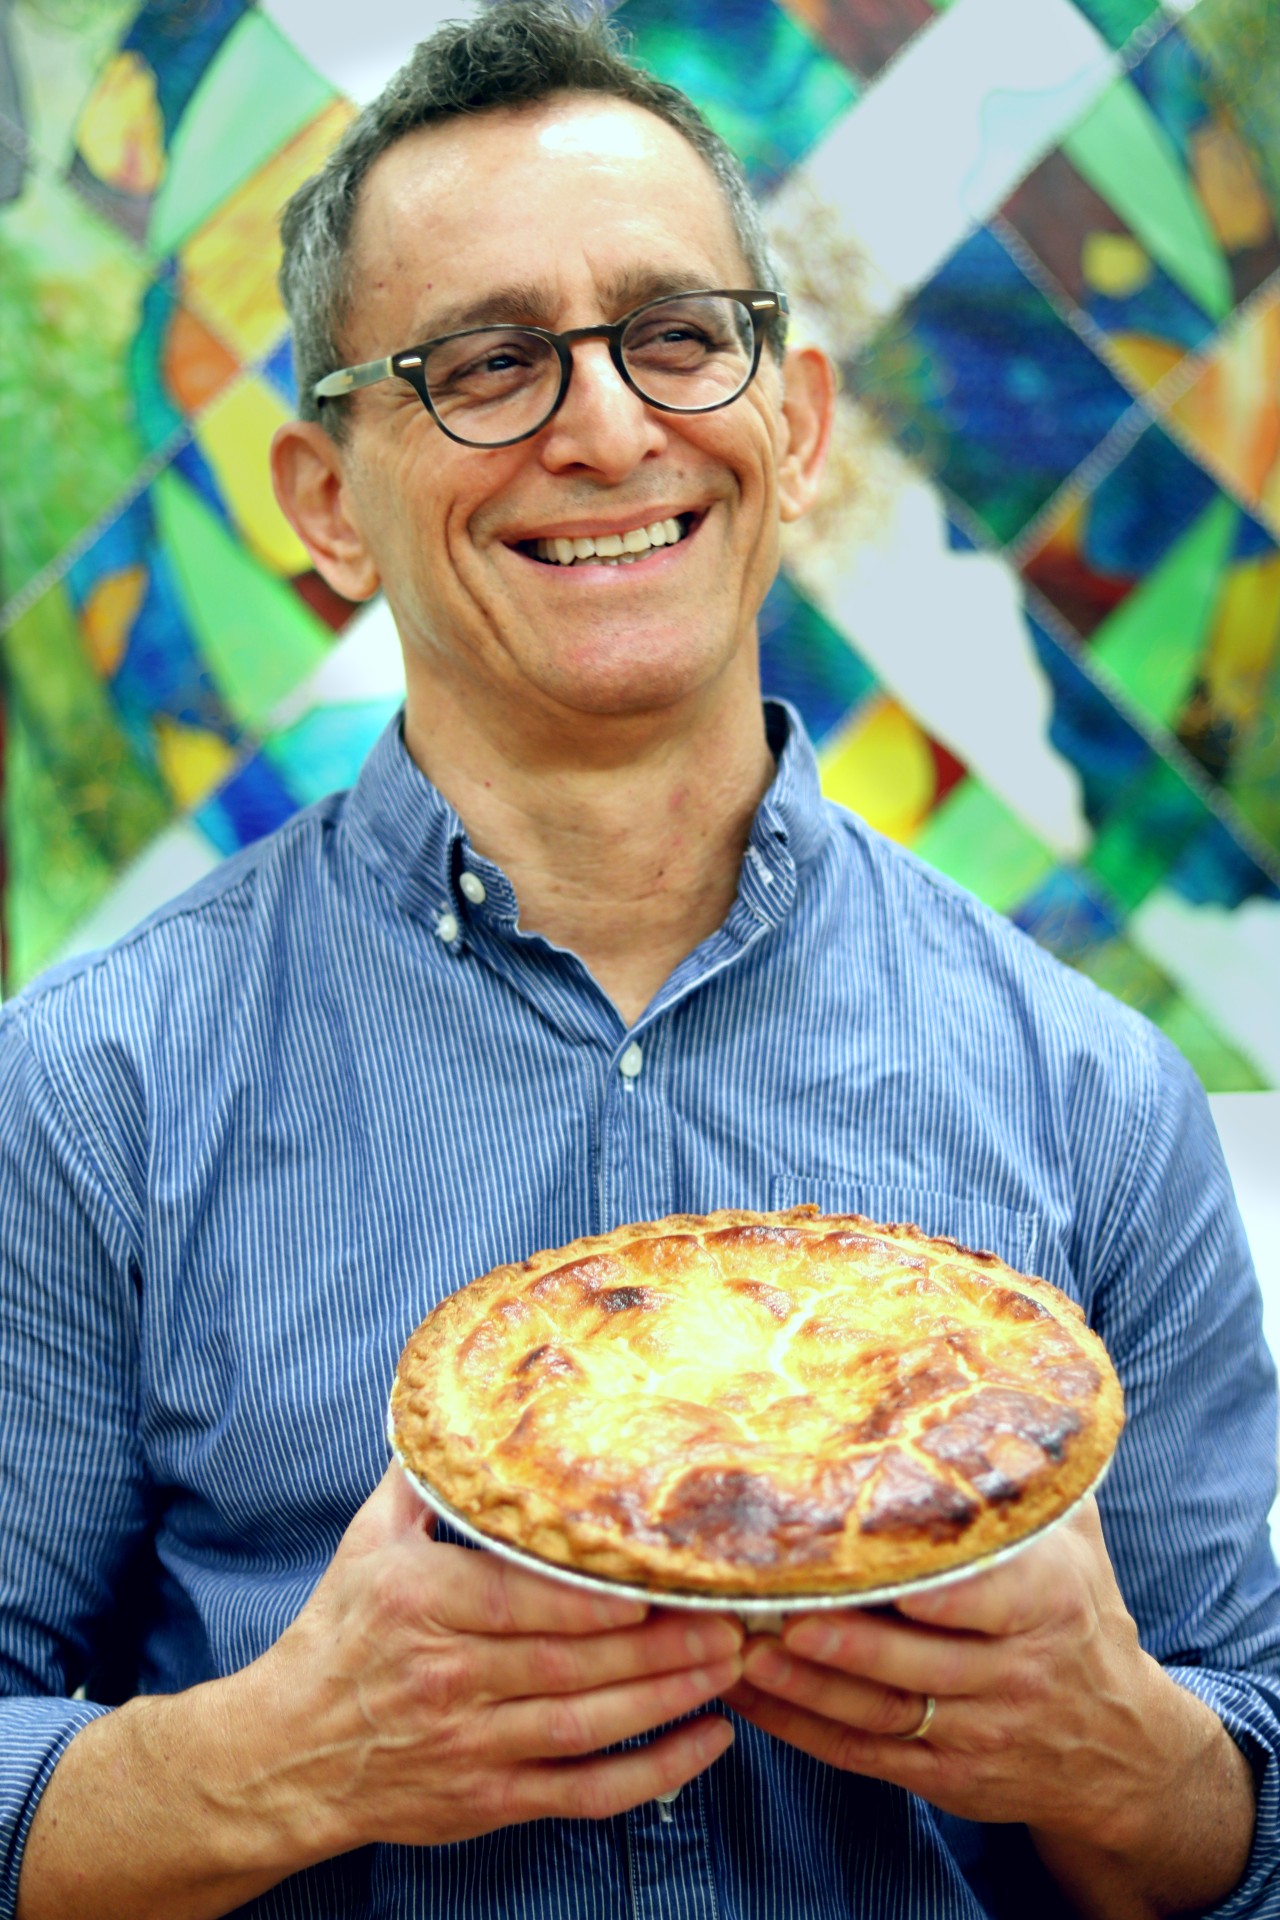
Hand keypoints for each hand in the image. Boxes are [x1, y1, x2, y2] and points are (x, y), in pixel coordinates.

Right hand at [248, 1465, 740, 1860]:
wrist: (283, 1754)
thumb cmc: (339, 1634)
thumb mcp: (367, 1543)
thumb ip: (423, 1478)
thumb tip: (465, 1403)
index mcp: (419, 1603)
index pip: (514, 1600)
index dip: (587, 1601)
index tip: (650, 1586)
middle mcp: (446, 1677)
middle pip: (568, 1663)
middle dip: (658, 1645)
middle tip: (730, 1619)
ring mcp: (471, 1745)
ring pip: (587, 1725)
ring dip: (668, 1698)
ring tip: (730, 1665)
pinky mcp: (488, 1801)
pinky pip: (584, 1793)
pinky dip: (652, 1774)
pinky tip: (707, 1743)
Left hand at [722, 1501, 1253, 1910]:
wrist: (1123, 1751)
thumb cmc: (1081, 1618)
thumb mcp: (1078, 1545)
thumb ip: (1034, 1476)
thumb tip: (1000, 1385)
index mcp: (1046, 1608)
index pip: (984, 1600)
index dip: (929, 1595)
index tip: (871, 1572)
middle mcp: (1014, 1675)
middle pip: (919, 1663)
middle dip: (845, 1642)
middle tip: (775, 1610)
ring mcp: (978, 1732)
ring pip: (882, 1714)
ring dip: (807, 1687)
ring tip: (741, 1651)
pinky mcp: (945, 1776)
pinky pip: (864, 1756)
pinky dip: (802, 1729)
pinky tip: (749, 1696)